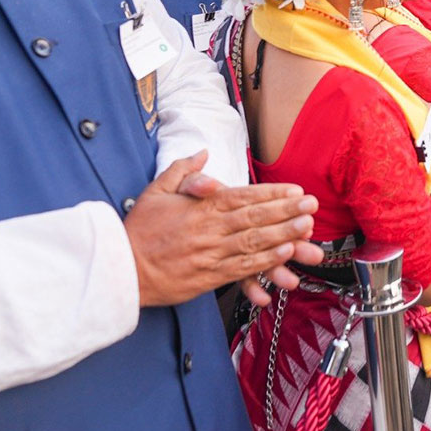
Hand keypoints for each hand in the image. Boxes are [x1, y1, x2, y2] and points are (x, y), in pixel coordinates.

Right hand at [124, 153, 322, 308]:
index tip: (295, 190)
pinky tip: (284, 254)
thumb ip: (183, 170)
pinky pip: (241, 267)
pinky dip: (265, 261)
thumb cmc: (139, 230)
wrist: (119, 270)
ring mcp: (209, 254)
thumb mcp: (156, 191)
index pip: (243, 196)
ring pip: (253, 243)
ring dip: (283, 235)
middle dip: (286, 211)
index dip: (272, 194)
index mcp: (200, 208)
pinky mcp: (208, 278)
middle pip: (254, 218)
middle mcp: (208, 230)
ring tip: (307, 228)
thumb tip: (204, 152)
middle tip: (311, 206)